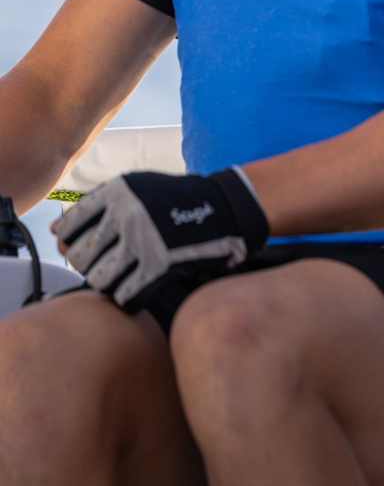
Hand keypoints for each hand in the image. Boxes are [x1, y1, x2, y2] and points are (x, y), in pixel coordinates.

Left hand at [56, 168, 268, 311]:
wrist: (227, 207)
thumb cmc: (177, 200)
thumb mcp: (137, 188)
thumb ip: (97, 206)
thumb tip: (54, 231)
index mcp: (117, 193)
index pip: (70, 227)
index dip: (72, 242)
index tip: (87, 246)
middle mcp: (127, 215)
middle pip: (80, 257)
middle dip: (89, 266)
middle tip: (107, 264)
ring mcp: (144, 242)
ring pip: (98, 279)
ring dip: (107, 283)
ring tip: (122, 277)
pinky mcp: (162, 266)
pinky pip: (125, 295)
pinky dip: (127, 297)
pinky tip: (137, 289)